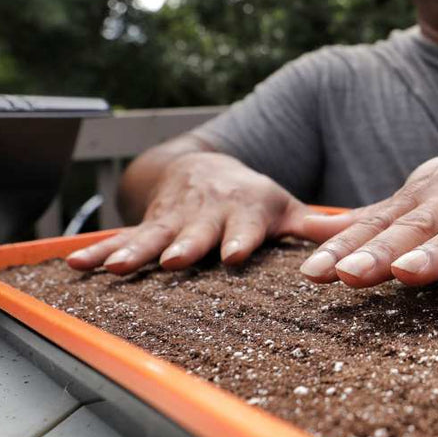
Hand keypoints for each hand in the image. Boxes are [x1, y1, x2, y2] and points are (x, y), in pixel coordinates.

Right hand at [65, 151, 353, 273]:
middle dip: (185, 246)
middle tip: (177, 259)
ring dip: (134, 253)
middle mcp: (205, 217)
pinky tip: (74, 266)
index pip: (244, 230)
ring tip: (116, 269)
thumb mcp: (284, 207)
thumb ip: (317, 227)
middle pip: (195, 234)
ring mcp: (171, 223)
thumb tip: (363, 237)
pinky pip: (118, 241)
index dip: (239, 240)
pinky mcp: (145, 228)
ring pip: (152, 239)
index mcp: (243, 214)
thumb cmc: (251, 198)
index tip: (234, 254)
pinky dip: (97, 253)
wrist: (202, 168)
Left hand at [295, 127, 437, 287]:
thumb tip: (315, 233)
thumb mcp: (425, 193)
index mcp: (424, 195)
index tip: (312, 273)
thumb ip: (376, 219)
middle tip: (347, 274)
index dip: (345, 246)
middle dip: (379, 251)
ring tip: (408, 273)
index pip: (378, 223)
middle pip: (414, 227)